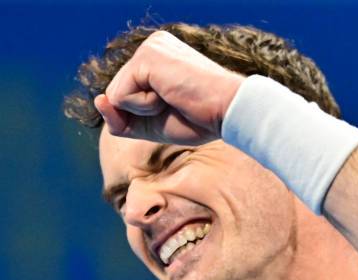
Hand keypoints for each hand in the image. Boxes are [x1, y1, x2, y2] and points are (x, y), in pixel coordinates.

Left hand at [94, 31, 244, 144]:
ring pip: (116, 96)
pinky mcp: (146, 58)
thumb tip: (98, 101)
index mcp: (158, 58)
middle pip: (117, 95)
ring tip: (175, 98)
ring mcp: (148, 48)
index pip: (126, 94)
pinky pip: (120, 97)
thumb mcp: (152, 124)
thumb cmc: (199, 119)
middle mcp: (151, 46)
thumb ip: (122, 119)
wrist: (228, 112)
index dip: (143, 114)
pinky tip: (170, 95)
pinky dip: (144, 107)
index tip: (179, 105)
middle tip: (178, 103)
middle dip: (142, 112)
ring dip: (144, 109)